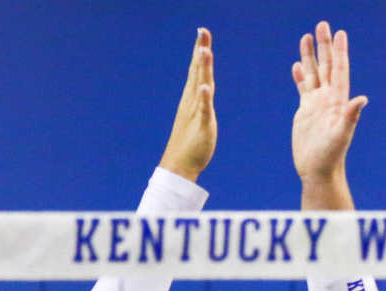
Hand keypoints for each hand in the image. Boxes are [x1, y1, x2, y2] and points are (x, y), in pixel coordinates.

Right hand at [158, 29, 216, 182]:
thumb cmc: (191, 142)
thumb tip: (204, 87)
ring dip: (203, 69)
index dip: (200, 51)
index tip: (202, 32)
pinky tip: (205, 87)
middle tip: (203, 31)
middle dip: (201, 51)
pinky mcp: (201, 126)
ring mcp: (195, 112)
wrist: (180, 164)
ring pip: (200, 86)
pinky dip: (204, 98)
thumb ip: (202, 101)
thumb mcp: (199, 116)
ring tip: (204, 50)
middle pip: (197, 71)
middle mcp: (192, 101)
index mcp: (193, 98)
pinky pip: (203, 110)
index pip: (197, 70)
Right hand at [292, 21, 367, 209]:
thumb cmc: (331, 156)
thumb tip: (362, 99)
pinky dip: (300, 76)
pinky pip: (303, 89)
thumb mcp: (341, 135)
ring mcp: (317, 105)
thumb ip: (351, 117)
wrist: (319, 170)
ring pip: (313, 74)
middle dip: (325, 46)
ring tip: (306, 37)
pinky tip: (297, 66)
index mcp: (337, 101)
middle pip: (326, 66)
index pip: (339, 71)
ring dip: (310, 56)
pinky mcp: (306, 112)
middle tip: (323, 24)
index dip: (339, 52)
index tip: (340, 33)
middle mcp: (328, 100)